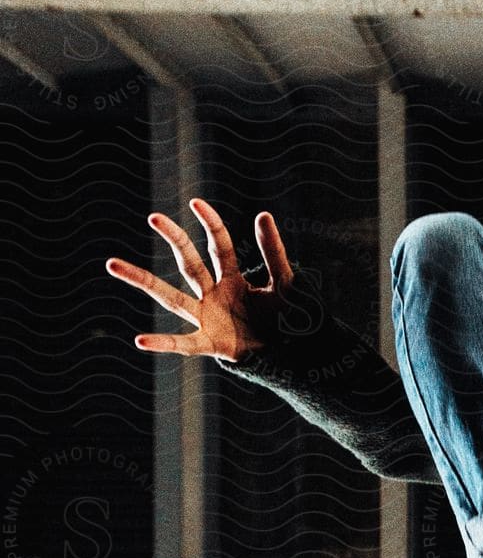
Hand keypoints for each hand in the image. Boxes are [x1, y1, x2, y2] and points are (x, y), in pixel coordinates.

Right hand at [105, 197, 293, 362]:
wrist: (293, 355)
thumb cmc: (288, 319)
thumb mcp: (285, 282)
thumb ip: (274, 252)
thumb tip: (262, 214)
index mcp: (232, 279)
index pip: (219, 246)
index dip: (211, 224)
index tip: (196, 202)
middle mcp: (214, 295)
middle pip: (189, 263)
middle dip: (174, 240)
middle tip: (154, 216)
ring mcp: (207, 318)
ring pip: (170, 297)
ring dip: (142, 280)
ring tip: (112, 263)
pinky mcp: (210, 344)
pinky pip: (184, 344)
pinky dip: (164, 343)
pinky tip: (141, 339)